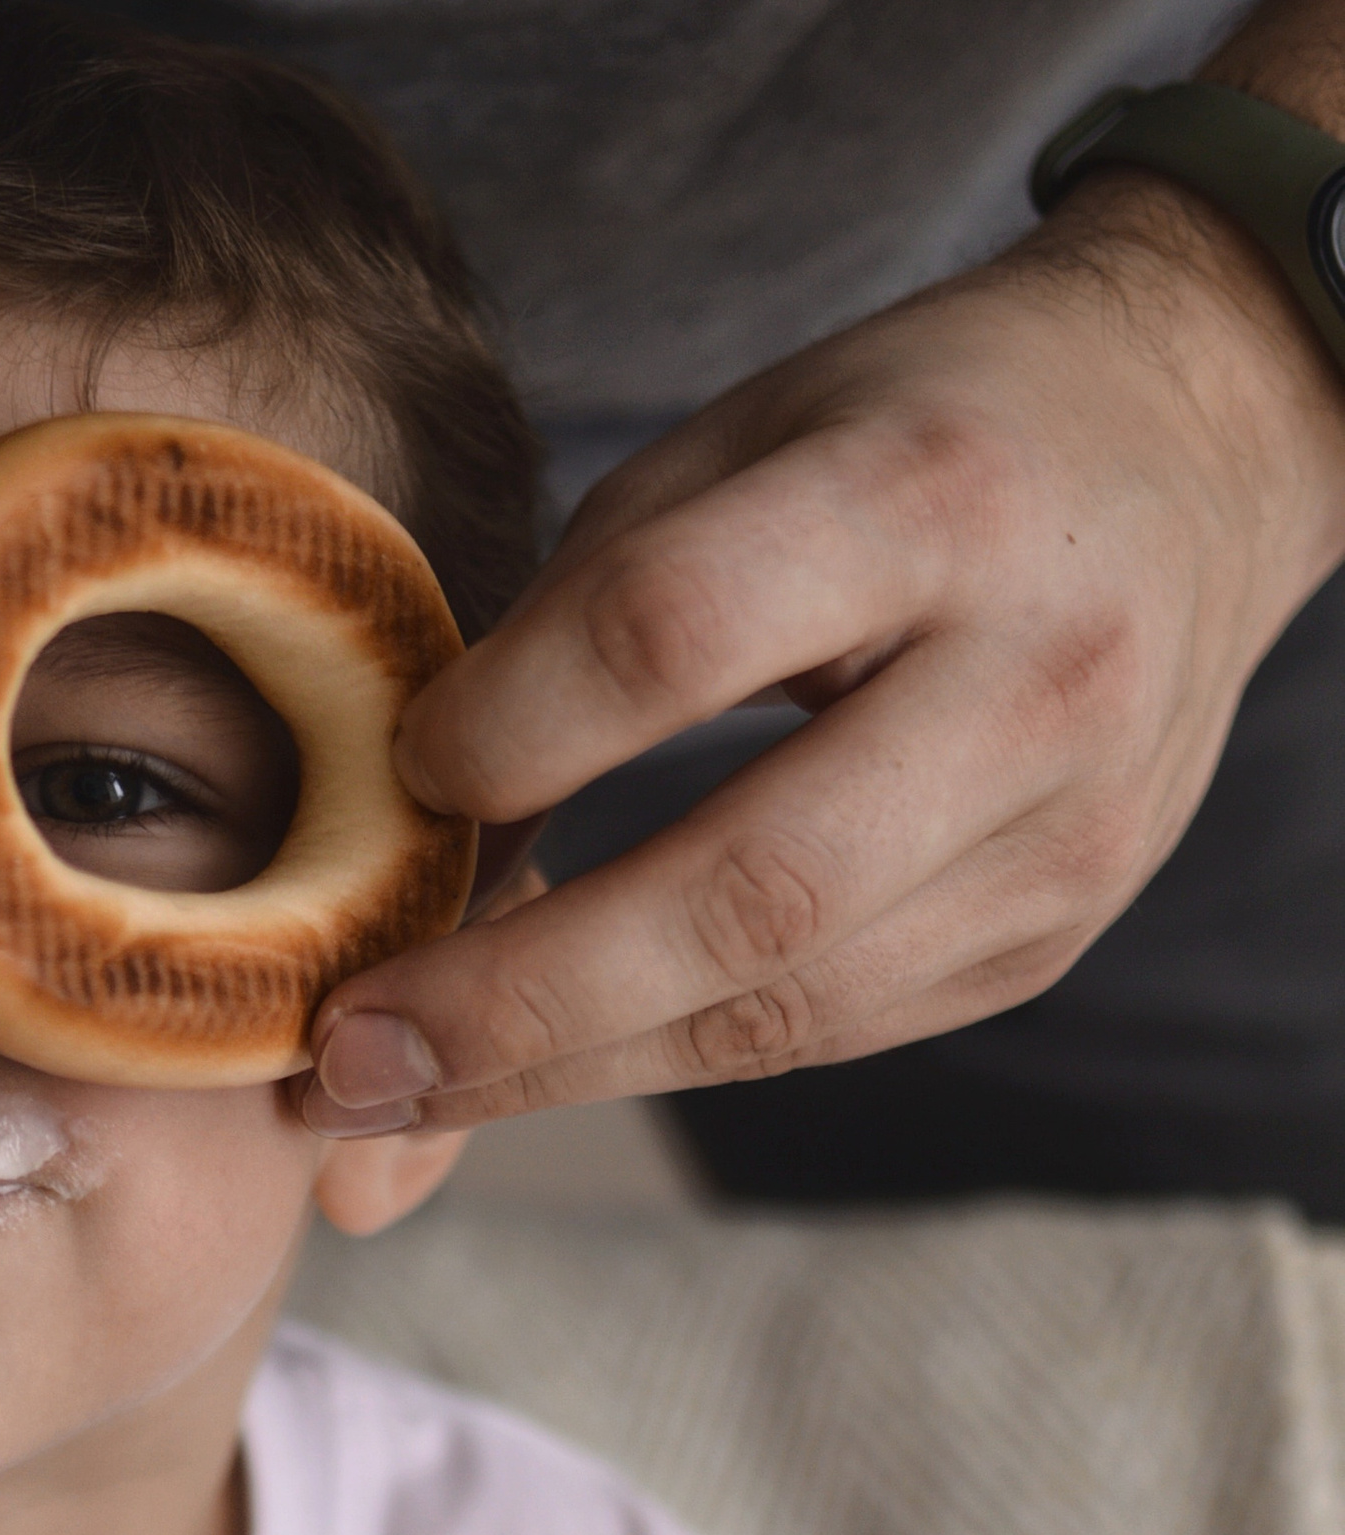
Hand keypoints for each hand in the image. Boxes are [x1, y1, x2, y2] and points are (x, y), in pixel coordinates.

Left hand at [304, 174, 1344, 1134]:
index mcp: (937, 495)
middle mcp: (1031, 682)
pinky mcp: (1047, 939)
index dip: (515, 725)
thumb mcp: (740, 445)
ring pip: (775, 1009)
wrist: (1198, 452)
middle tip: (337, 1062)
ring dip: (554, 1070)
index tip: (397, 776)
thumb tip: (388, 843)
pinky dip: (652, 1055)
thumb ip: (572, 626)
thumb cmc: (910, 434)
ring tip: (380, 1100)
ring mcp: (1060, 839)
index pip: (683, 633)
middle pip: (745, 890)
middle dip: (515, 1001)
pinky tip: (529, 1063)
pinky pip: (814, 1032)